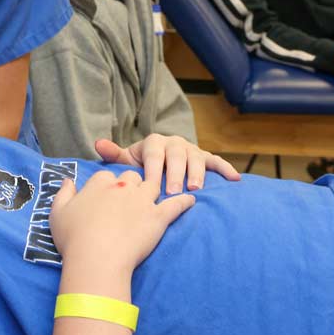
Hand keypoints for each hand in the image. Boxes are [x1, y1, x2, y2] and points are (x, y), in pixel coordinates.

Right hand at [50, 170, 194, 272]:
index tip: (108, 196)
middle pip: (132, 176)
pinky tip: (190, 200)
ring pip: (153, 185)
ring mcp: (143, 201)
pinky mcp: (158, 217)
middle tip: (132, 198)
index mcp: (99, 183)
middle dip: (133, 184)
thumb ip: (63, 194)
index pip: (107, 175)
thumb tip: (67, 181)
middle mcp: (122, 187)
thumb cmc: (74, 239)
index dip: (109, 185)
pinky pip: (176, 205)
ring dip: (156, 188)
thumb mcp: (58, 214)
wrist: (96, 259)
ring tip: (159, 194)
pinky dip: (184, 202)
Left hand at [94, 134, 239, 194]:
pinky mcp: (204, 157)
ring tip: (195, 189)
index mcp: (153, 142)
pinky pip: (216, 161)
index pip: (154, 154)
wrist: (158, 166)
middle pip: (176, 156)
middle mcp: (173, 143)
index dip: (153, 169)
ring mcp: (190, 150)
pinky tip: (234, 179)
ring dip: (196, 173)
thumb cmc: (140, 167)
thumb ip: (115, 155)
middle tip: (172, 192)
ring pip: (196, 158)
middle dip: (175, 174)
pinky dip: (225, 168)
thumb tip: (98, 143)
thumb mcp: (127, 162)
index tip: (152, 185)